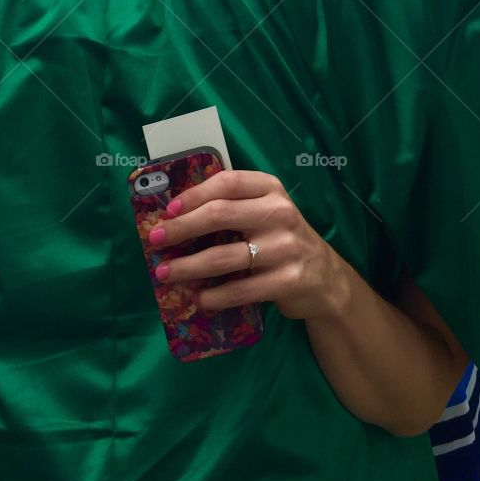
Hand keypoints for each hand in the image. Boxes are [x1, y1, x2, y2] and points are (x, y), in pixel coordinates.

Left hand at [147, 170, 345, 319]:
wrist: (325, 277)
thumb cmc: (281, 239)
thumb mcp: (266, 211)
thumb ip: (233, 206)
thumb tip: (176, 214)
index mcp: (271, 189)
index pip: (227, 182)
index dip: (193, 194)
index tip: (168, 211)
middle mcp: (280, 213)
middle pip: (219, 214)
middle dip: (180, 228)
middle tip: (154, 241)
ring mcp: (285, 247)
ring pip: (223, 256)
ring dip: (187, 267)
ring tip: (165, 274)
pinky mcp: (287, 280)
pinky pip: (240, 289)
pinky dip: (214, 296)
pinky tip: (199, 298)